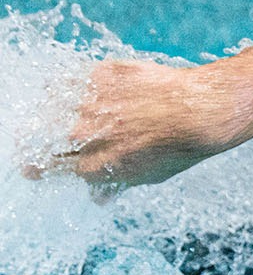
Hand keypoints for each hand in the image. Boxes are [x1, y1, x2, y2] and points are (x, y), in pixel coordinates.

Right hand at [33, 61, 234, 192]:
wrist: (203, 110)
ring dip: (48, 111)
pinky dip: (68, 85)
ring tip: (49, 112)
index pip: (50, 168)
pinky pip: (70, 79)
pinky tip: (70, 89)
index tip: (34, 166)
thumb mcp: (150, 174)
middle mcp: (86, 136)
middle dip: (30, 142)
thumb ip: (116, 183)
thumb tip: (97, 198)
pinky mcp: (100, 76)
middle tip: (27, 140)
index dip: (41, 167)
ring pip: (51, 107)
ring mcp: (91, 104)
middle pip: (42, 139)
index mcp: (94, 167)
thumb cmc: (181, 146)